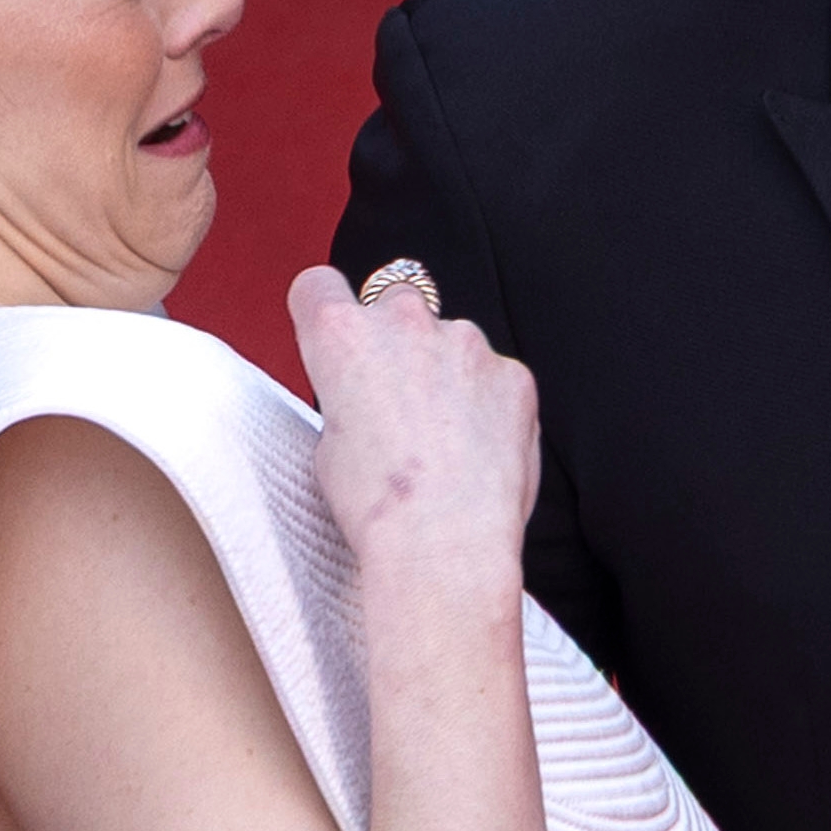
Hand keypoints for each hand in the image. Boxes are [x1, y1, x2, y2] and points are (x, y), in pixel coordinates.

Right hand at [289, 265, 540, 586]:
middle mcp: (402, 321)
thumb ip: (347, 399)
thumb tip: (369, 397)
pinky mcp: (513, 373)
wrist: (444, 544)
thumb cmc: (375, 508)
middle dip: (394, 338)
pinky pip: (495, 377)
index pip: (317, 286)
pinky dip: (488, 405)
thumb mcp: (328, 446)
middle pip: (393, 301)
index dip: (322, 311)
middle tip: (397, 400)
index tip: (332, 340)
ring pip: (452, 342)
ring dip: (446, 374)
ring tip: (443, 443)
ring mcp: (465, 341)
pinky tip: (479, 453)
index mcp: (341, 336)